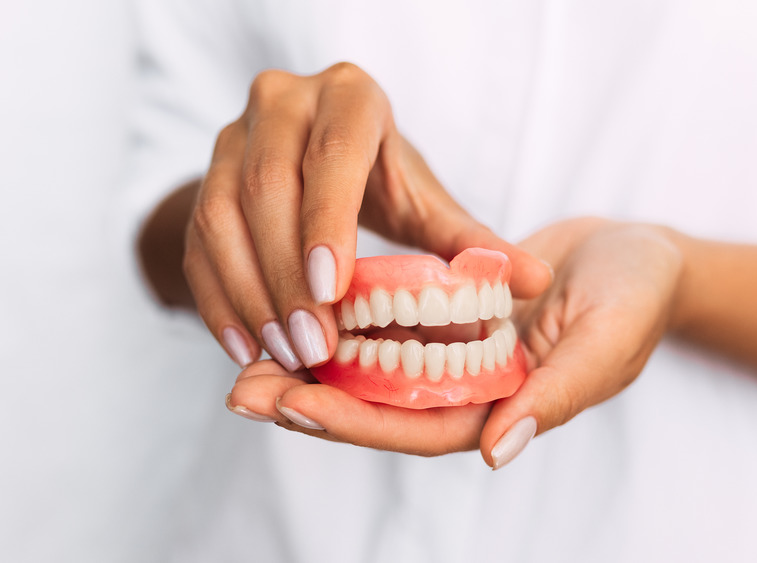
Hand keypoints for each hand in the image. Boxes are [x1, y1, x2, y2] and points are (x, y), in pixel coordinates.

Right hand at [184, 63, 550, 371]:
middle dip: (287, 275)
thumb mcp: (426, 203)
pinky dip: (217, 300)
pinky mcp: (204, 178)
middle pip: (269, 189)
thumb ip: (471, 242)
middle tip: (312, 346)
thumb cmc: (383, 182)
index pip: (333, 155)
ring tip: (282, 355)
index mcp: (350, 98)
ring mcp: (233, 137)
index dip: (327, 220)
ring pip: (222, 216)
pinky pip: (196, 241)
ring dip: (250, 294)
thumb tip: (536, 281)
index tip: (333, 291)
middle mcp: (282, 102)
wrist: (318, 170)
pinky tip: (244, 348)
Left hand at [226, 217, 684, 467]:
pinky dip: (344, 324)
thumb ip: (558, 394)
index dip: (357, 422)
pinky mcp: (450, 317)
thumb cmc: (637, 294)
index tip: (294, 406)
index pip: (421, 428)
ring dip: (314, 368)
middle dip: (312, 404)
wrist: (641, 251)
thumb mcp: (606, 339)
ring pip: (375, 372)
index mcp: (508, 407)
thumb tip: (497, 450)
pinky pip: (390, 327)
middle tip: (242, 393)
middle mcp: (474, 390)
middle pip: (382, 409)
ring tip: (246, 362)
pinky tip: (298, 308)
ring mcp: (459, 354)